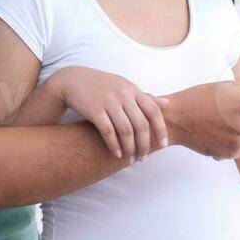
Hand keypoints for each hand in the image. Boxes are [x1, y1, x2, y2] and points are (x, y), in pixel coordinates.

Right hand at [48, 66, 170, 162]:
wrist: (72, 80)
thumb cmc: (101, 86)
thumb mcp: (124, 87)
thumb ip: (145, 96)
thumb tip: (167, 103)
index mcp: (132, 89)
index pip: (154, 111)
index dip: (161, 130)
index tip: (164, 145)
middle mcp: (123, 94)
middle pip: (141, 124)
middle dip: (144, 144)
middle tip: (144, 158)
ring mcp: (108, 102)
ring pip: (126, 130)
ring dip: (130, 148)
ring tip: (131, 159)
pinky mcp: (94, 110)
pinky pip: (108, 131)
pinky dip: (114, 145)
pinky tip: (117, 154)